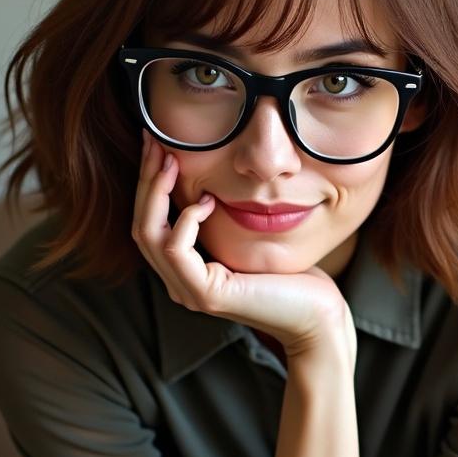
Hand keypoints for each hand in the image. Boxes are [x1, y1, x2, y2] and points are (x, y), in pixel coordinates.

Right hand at [133, 130, 356, 362]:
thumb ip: (222, 217)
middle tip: (154, 141)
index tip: (156, 144)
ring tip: (170, 161)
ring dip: (155, 192)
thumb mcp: (248, 237)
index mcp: (186, 271)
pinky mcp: (205, 295)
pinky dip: (187, 218)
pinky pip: (176, 247)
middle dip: (146, 179)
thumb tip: (210, 179)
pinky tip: (208, 200)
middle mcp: (180, 283)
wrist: (316, 315)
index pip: (149, 223)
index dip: (148, 183)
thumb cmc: (292, 277)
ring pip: (148, 234)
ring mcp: (189, 292)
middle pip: (141, 225)